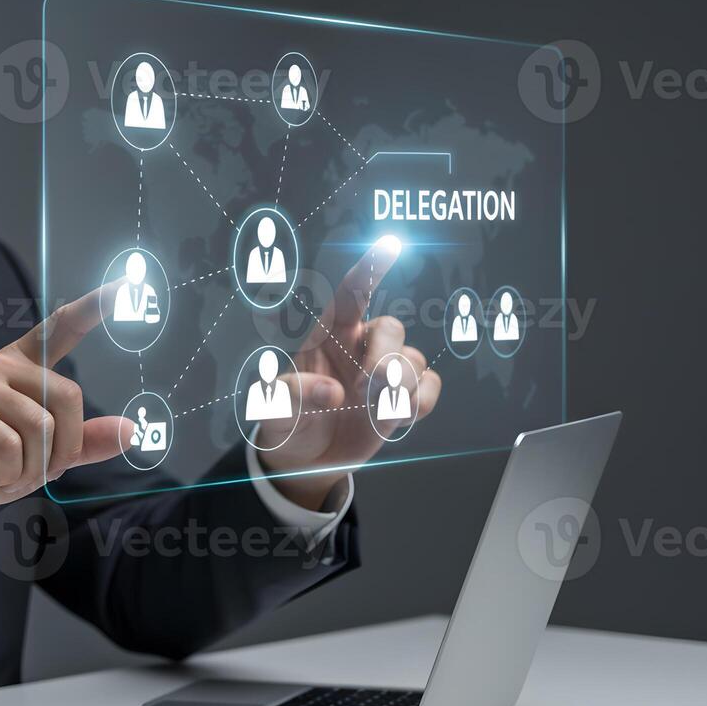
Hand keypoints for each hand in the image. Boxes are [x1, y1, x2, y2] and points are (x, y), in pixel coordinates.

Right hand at [0, 285, 130, 549]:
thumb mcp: (40, 459)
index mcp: (18, 369)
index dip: (89, 311)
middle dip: (59, 450)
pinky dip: (6, 472)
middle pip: (67, 399)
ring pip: (40, 428)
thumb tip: (130, 431)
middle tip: (25, 469)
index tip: (121, 289)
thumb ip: (81, 443)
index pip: (57, 332)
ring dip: (29, 468)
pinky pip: (12, 445)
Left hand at [256, 237, 442, 509]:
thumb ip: (293, 396)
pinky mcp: (403, 399)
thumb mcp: (275, 410)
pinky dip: (420, 403)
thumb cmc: (287, 423)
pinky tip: (395, 419)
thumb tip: (333, 391)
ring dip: (400, 388)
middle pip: (391, 329)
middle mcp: (359, 347)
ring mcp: (384, 372)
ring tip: (373, 413)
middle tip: (369, 387)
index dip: (371, 268)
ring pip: (414, 361)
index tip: (391, 244)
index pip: (352, 293)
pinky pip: (430, 387)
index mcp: (327, 335)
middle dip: (387, 357)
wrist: (306, 461)